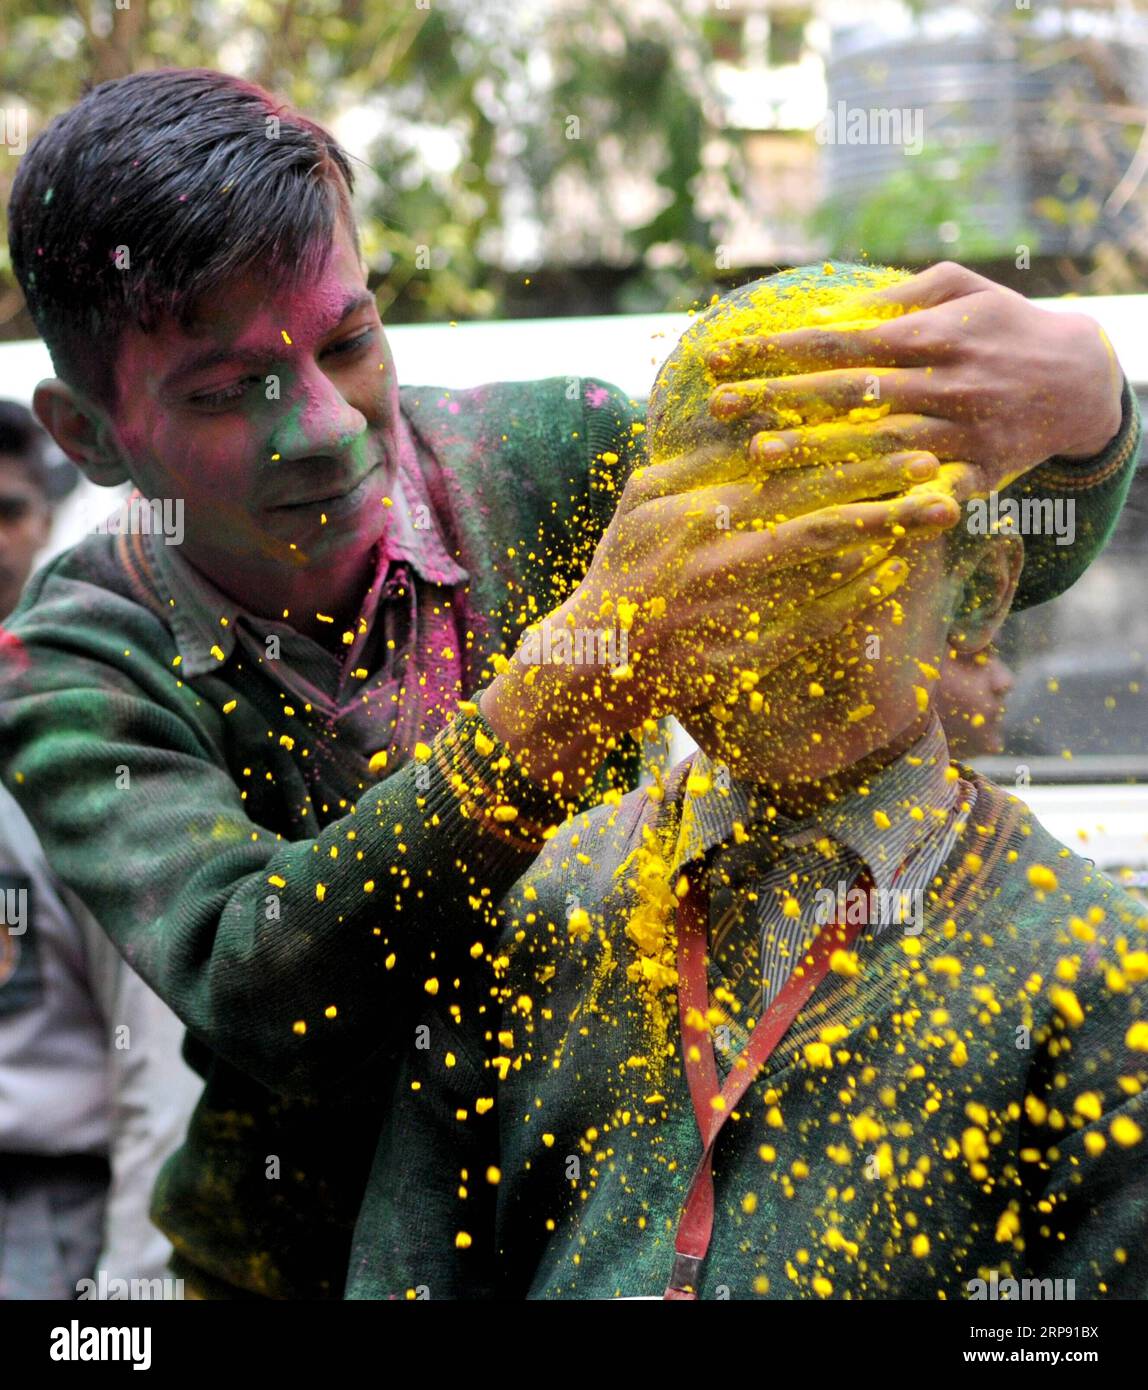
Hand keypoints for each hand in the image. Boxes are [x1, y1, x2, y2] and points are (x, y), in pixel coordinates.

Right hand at [480, 441, 959, 789]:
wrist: (597, 659)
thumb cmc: (623, 569)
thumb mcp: (642, 501)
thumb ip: (697, 461)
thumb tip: (756, 419)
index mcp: (690, 510)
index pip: (781, 470)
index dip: (844, 451)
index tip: (897, 430)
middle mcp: (713, 556)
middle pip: (815, 511)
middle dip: (881, 488)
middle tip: (938, 467)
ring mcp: (729, 607)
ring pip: (820, 564)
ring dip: (881, 537)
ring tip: (934, 514)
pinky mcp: (743, 652)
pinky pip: (812, 620)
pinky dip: (854, 596)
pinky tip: (894, 572)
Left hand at [705, 261, 1123, 498]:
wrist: (1082, 380)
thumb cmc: (1004, 326)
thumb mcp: (960, 288)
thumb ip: (894, 296)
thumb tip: (827, 310)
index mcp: (931, 334)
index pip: (839, 341)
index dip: (778, 348)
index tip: (724, 352)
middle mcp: (943, 382)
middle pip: (846, 392)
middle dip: (778, 397)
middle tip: (718, 403)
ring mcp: (960, 432)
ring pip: (876, 444)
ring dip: (815, 451)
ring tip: (757, 455)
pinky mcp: (977, 475)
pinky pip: (927, 493)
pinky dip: (889, 503)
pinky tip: (840, 516)